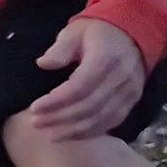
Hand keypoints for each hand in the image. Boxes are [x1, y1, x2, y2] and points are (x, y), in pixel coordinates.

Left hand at [19, 14, 147, 138]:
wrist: (132, 32)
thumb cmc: (96, 32)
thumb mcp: (75, 32)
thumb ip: (60, 49)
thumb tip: (43, 64)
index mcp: (105, 59)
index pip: (79, 87)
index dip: (56, 101)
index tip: (34, 108)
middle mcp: (121, 78)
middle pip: (88, 106)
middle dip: (60, 118)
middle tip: (36, 123)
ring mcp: (129, 92)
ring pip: (100, 118)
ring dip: (73, 130)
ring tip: (49, 134)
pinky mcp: (132, 101)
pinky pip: (111, 122)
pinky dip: (90, 132)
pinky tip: (71, 134)